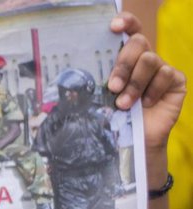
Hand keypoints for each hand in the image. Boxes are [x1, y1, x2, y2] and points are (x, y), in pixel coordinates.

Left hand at [109, 13, 185, 155]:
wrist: (133, 141)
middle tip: (112, 87)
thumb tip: (77, 73)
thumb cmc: (114, 116)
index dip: (125, 22)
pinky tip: (145, 104)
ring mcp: (161, 68)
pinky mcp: (176, 81)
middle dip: (123, 65)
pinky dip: (152, 91)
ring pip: (150, 60)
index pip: (129, 31)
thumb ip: (98, 81)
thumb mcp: (102, 97)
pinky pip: (165, 75)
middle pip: (138, 43)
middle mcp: (144, 59)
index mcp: (125, 58)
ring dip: (134, 83)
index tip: (113, 27)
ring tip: (124, 104)